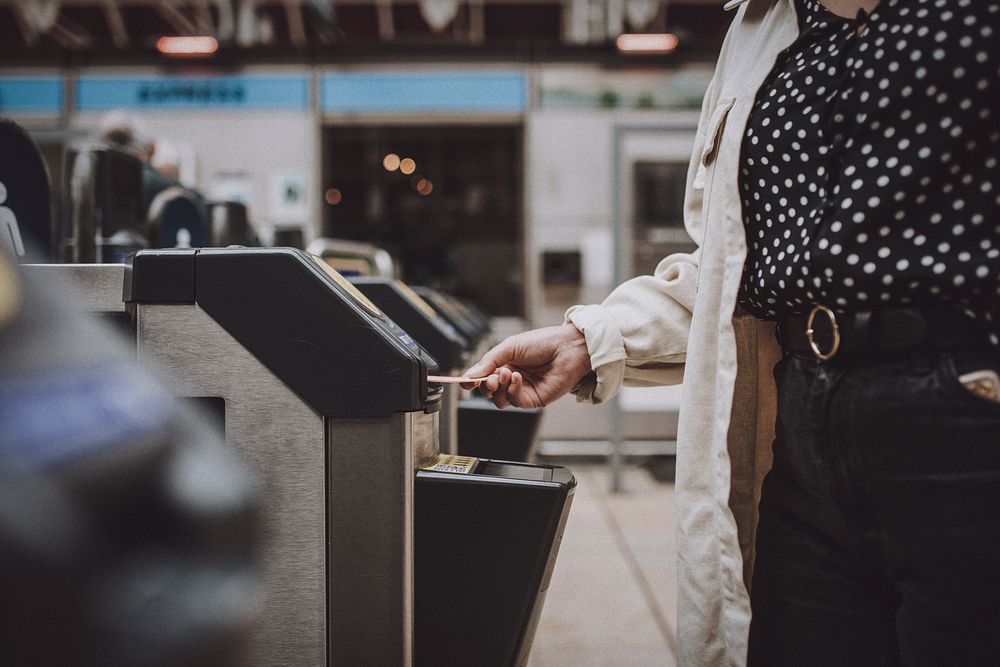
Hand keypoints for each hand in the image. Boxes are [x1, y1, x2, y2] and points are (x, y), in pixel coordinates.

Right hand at [462, 324, 591, 408]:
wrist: (568, 348)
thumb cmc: (543, 342)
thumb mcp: (510, 346)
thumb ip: (489, 361)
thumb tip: (470, 375)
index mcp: (504, 363)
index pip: (482, 376)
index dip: (472, 380)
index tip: (464, 381)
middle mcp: (511, 378)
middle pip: (488, 391)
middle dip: (485, 385)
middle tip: (491, 377)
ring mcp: (522, 390)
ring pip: (499, 400)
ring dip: (498, 389)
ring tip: (506, 373)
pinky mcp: (533, 400)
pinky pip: (514, 401)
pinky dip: (512, 390)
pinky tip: (517, 378)